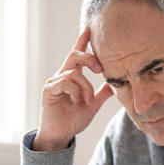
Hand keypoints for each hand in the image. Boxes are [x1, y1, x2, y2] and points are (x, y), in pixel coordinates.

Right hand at [34, 27, 113, 150]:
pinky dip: (75, 91)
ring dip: (85, 87)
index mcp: (72, 77)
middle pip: (74, 55)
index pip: (77, 55)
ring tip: (87, 101)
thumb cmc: (73, 120)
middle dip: (89, 58)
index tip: (89, 28)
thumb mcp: (93, 105)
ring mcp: (54, 82)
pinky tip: (77, 101)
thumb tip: (114, 84)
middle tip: (101, 69)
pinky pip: (65, 82)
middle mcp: (62, 76)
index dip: (82, 41)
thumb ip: (102, 94)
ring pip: (74, 73)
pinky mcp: (49, 91)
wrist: (61, 136)